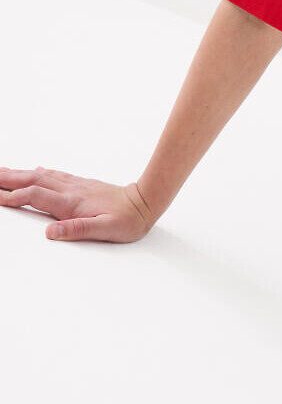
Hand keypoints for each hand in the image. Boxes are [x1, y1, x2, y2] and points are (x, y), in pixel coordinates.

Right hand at [0, 167, 157, 242]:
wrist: (145, 202)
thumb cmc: (127, 220)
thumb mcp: (104, 230)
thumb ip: (76, 230)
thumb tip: (51, 233)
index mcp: (71, 203)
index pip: (34, 196)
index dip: (13, 197)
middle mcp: (70, 190)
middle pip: (32, 181)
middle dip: (8, 179)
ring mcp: (75, 185)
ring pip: (40, 176)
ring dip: (19, 173)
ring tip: (1, 171)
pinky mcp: (81, 184)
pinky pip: (53, 175)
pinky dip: (38, 172)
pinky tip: (33, 170)